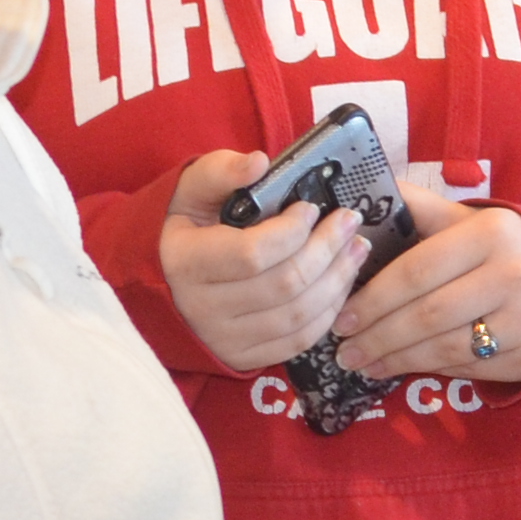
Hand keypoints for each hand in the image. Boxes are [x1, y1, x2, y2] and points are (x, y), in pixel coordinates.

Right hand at [159, 149, 364, 371]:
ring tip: (357, 248)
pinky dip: (329, 312)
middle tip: (350, 222)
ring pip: (297, 315)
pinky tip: (341, 283)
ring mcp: (224, 339)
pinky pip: (298, 341)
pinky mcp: (243, 357)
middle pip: (284, 285)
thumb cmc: (185, 228)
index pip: (252, 254)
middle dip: (327, 250)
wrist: (164, 280)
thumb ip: (220, 171)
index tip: (311, 208)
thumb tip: (259, 162)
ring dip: (337, 280)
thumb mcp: (190, 190)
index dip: (292, 231)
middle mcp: (202, 308)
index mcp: (187, 263)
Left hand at [331, 168, 520, 386]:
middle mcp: (510, 277)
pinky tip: (398, 368)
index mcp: (488, 235)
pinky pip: (464, 367)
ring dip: (394, 360)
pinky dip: (426, 369)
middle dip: (377, 336)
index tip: (342, 316)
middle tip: (343, 350)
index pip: (417, 270)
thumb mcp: (469, 220)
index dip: (373, 298)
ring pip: (443, 348)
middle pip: (426, 314)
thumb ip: (418, 208)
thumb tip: (360, 195)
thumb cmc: (505, 248)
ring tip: (360, 363)